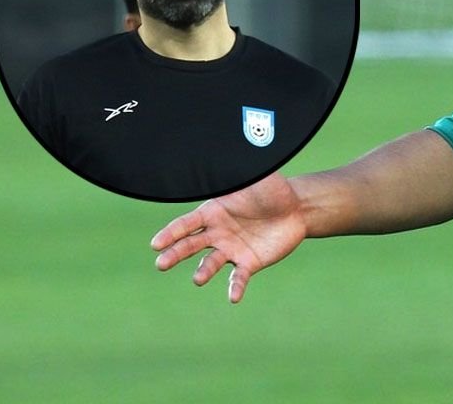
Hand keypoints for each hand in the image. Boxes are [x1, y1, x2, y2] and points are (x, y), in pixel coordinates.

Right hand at [150, 173, 306, 302]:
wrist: (296, 209)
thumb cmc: (272, 190)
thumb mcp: (256, 177)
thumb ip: (238, 173)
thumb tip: (223, 154)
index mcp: (213, 212)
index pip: (186, 224)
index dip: (170, 233)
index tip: (156, 244)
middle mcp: (217, 233)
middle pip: (190, 245)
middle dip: (174, 254)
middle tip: (161, 264)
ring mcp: (231, 249)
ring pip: (211, 263)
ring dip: (203, 271)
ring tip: (198, 279)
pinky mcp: (248, 263)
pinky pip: (238, 277)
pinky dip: (235, 287)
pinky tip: (233, 297)